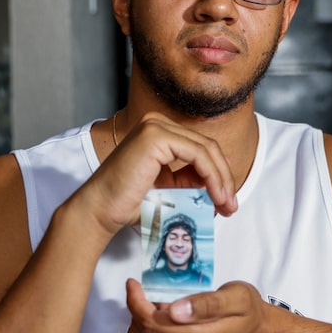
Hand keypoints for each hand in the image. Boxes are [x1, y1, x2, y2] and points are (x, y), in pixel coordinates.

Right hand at [78, 112, 237, 235]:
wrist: (101, 210)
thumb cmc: (130, 202)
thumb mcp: (170, 188)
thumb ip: (191, 180)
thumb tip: (221, 184)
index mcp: (159, 131)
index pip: (202, 147)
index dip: (220, 173)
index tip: (227, 201)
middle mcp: (156, 122)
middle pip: (207, 146)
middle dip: (224, 177)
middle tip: (230, 206)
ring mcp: (155, 126)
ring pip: (206, 150)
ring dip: (221, 179)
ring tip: (225, 205)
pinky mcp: (155, 136)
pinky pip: (198, 154)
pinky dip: (212, 176)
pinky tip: (215, 196)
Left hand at [125, 279, 268, 332]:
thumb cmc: (248, 313)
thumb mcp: (236, 296)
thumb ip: (206, 303)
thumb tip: (174, 310)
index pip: (152, 321)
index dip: (136, 300)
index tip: (134, 283)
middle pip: (145, 331)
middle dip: (136, 307)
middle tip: (141, 288)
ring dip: (141, 320)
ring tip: (152, 302)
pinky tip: (160, 319)